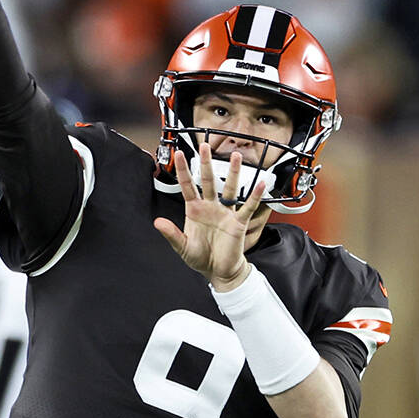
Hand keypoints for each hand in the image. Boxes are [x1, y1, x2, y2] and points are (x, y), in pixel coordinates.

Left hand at [154, 143, 266, 291]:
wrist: (219, 271)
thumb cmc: (201, 258)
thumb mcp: (183, 247)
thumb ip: (171, 234)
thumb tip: (158, 222)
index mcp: (194, 210)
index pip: (187, 185)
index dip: (182, 170)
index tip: (179, 154)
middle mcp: (210, 207)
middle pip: (207, 180)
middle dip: (206, 163)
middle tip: (206, 146)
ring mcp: (225, 212)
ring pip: (229, 188)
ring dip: (232, 173)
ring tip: (235, 156)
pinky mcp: (238, 222)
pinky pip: (247, 206)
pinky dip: (254, 196)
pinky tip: (260, 185)